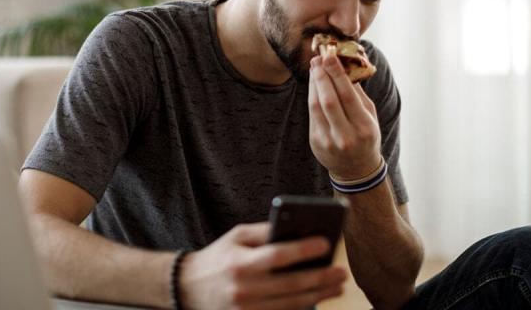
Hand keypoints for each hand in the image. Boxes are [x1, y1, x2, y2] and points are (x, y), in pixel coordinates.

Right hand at [178, 222, 346, 309]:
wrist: (188, 288)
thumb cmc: (218, 257)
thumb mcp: (236, 236)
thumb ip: (265, 232)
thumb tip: (299, 229)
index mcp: (239, 264)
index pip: (277, 256)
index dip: (303, 250)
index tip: (326, 243)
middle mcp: (244, 289)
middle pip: (291, 285)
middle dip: (321, 278)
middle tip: (341, 272)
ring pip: (292, 305)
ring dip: (319, 295)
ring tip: (337, 286)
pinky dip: (302, 307)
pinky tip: (317, 297)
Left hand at [308, 53, 380, 180]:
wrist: (356, 169)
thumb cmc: (366, 137)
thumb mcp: (370, 117)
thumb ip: (358, 94)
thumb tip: (346, 66)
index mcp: (364, 128)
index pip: (348, 96)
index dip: (336, 74)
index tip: (330, 56)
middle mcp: (346, 136)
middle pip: (329, 100)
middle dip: (322, 76)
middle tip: (318, 59)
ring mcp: (329, 141)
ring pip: (316, 106)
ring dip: (314, 84)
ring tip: (315, 68)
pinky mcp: (316, 142)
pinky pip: (312, 115)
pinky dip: (312, 96)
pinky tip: (314, 85)